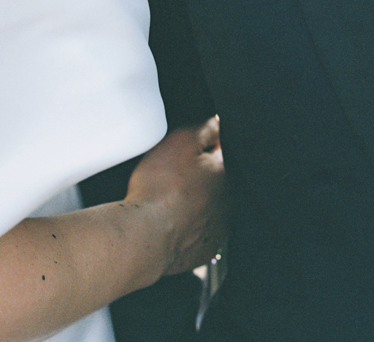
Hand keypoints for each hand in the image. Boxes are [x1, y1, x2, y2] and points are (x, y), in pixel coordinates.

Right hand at [125, 118, 225, 276]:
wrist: (143, 236)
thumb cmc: (159, 188)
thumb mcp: (181, 140)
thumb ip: (206, 127)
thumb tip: (219, 123)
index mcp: (228, 173)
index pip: (224, 150)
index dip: (205, 145)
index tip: (187, 150)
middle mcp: (230, 203)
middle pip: (218, 179)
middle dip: (201, 174)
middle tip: (173, 174)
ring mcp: (219, 229)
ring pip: (210, 206)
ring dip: (195, 201)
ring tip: (169, 199)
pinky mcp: (205, 250)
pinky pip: (199, 231)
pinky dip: (188, 225)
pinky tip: (171, 220)